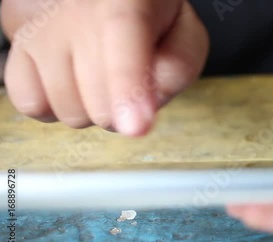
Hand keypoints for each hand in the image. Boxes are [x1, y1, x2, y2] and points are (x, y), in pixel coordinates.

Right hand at [2, 0, 207, 135]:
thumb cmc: (149, 18)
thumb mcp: (184, 36)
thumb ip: (178, 68)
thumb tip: (148, 104)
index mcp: (125, 2)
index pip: (123, 47)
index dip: (129, 90)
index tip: (136, 126)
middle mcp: (75, 12)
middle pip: (100, 103)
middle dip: (124, 110)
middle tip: (132, 82)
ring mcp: (41, 32)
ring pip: (70, 113)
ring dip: (93, 109)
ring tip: (102, 75)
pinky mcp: (17, 51)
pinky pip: (34, 107)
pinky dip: (57, 107)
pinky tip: (73, 82)